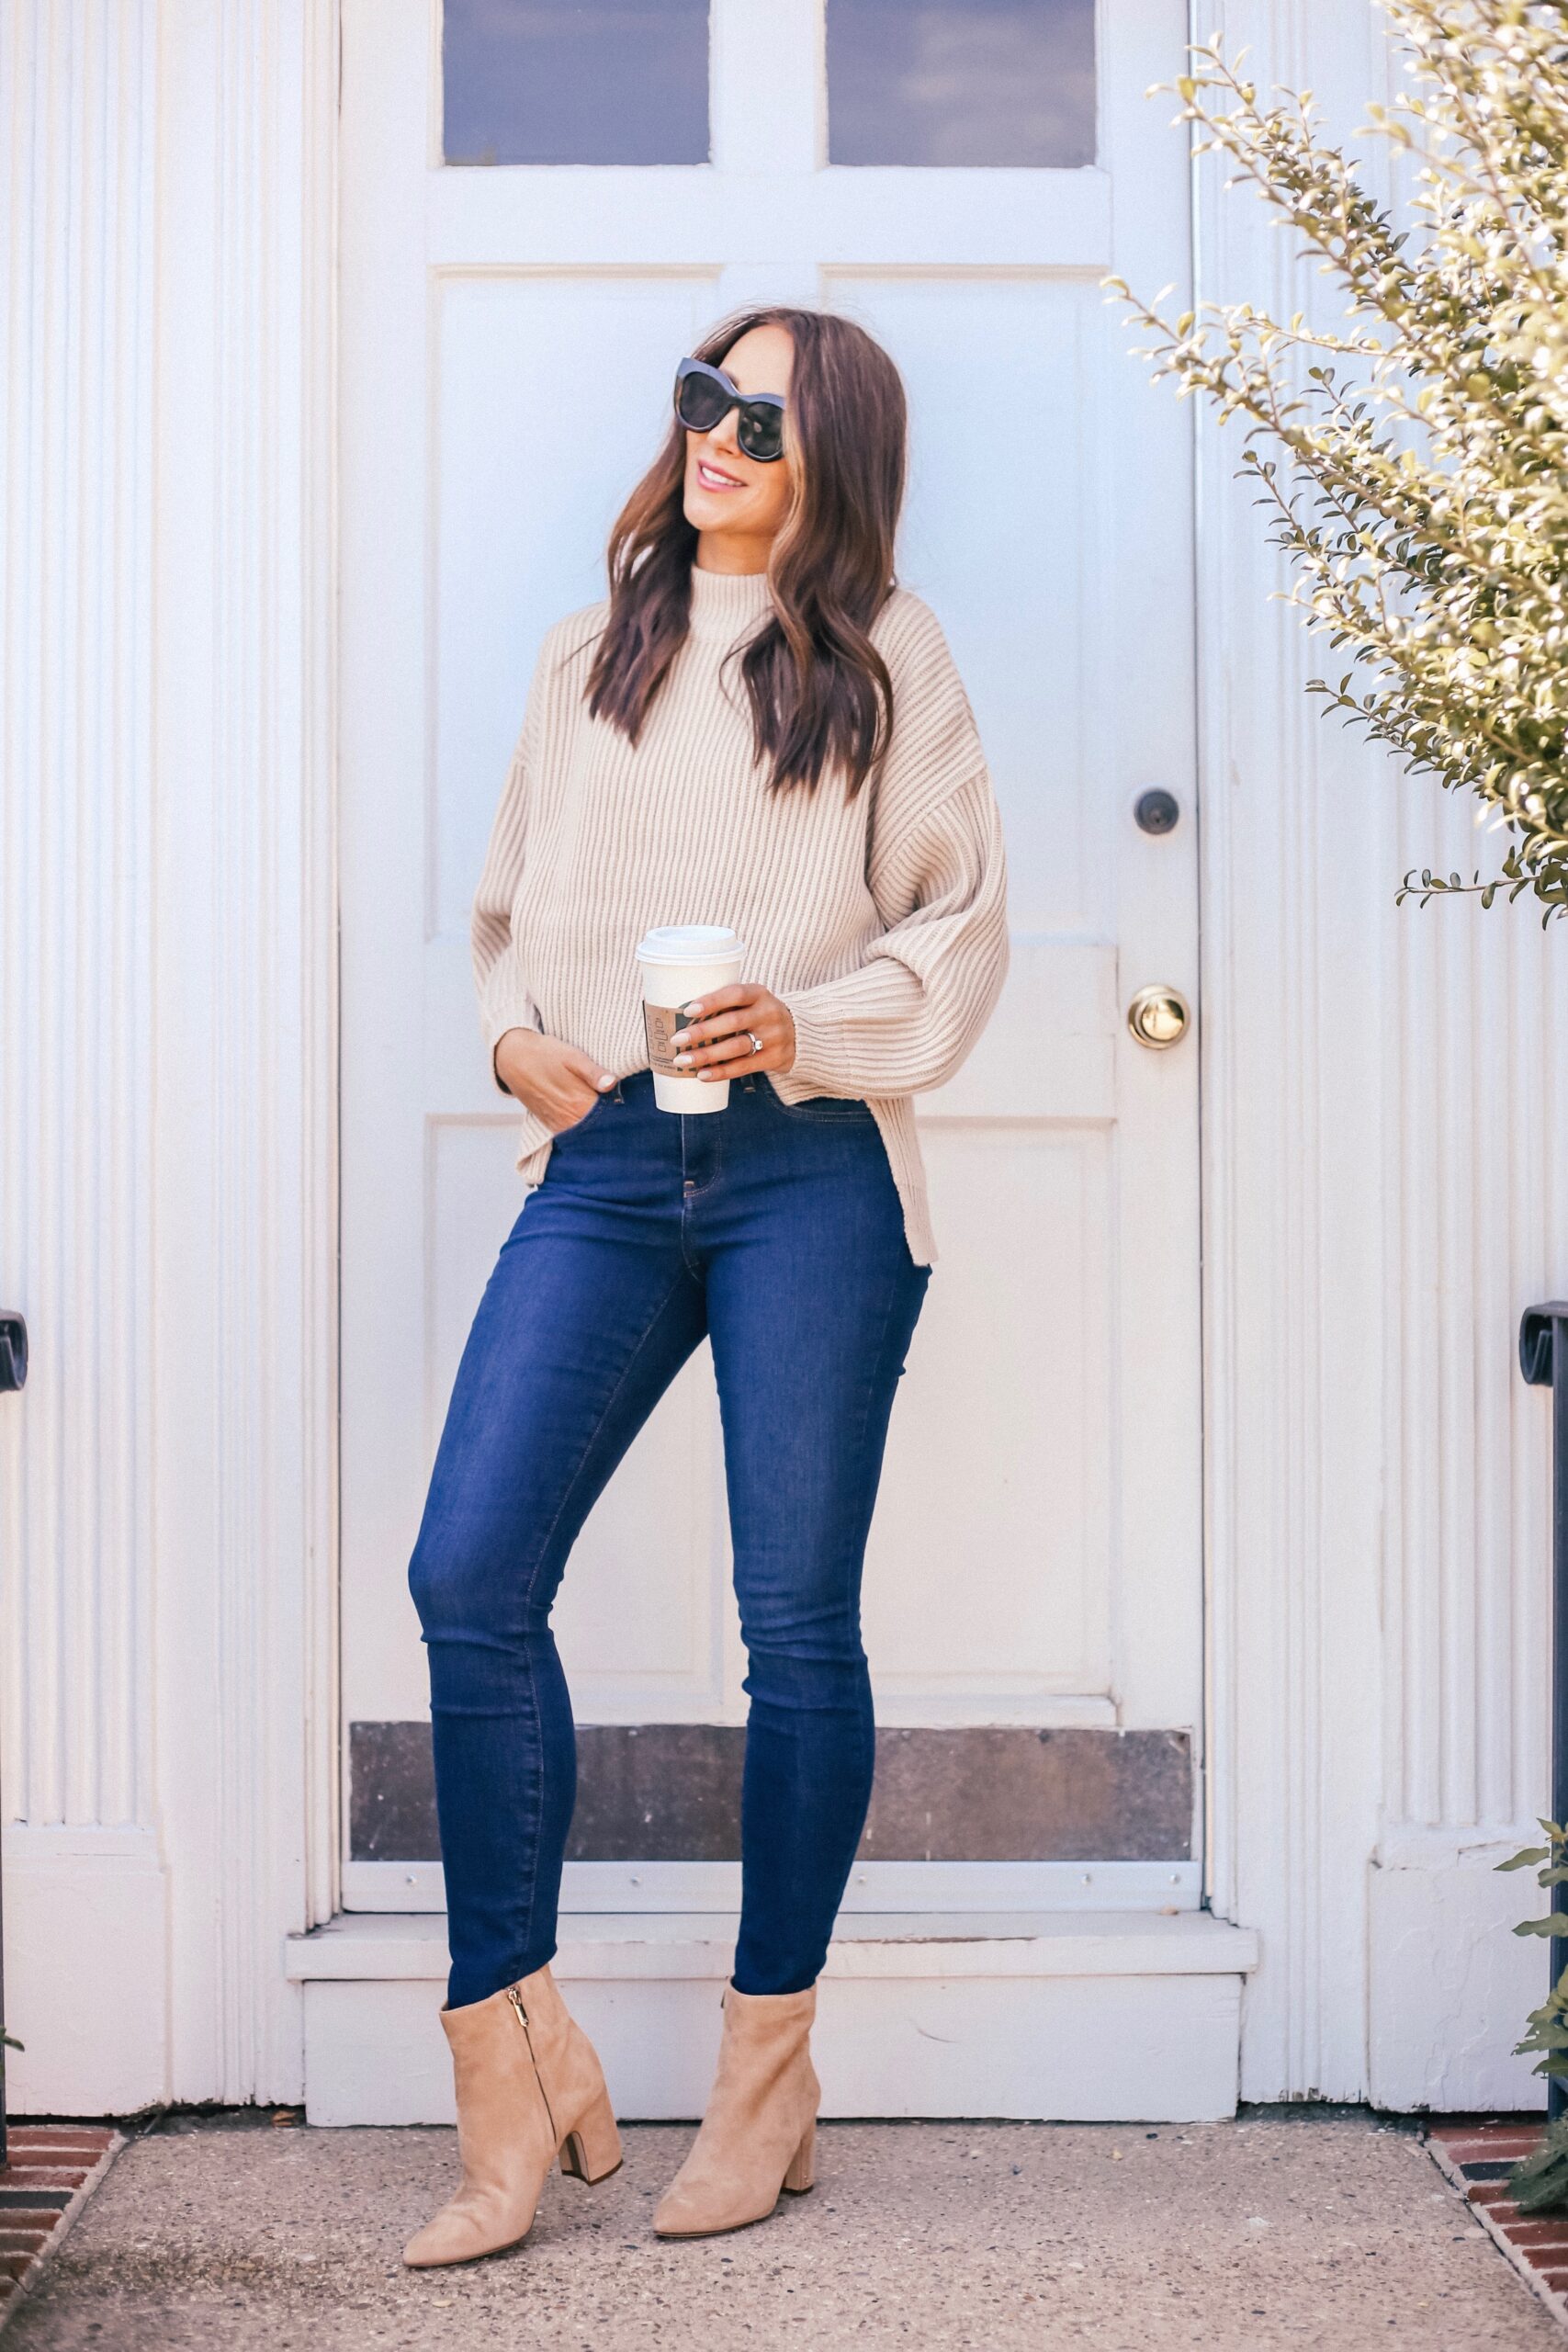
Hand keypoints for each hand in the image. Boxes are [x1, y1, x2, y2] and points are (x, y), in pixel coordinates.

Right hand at [494, 1028, 615, 1132]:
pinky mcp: (549, 1124)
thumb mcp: (573, 1057)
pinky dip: (579, 1131)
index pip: (609, 1118)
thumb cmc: (546, 1054)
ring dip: (595, 1129)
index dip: (621, 1114)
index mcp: (580, 1103)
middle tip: (619, 1114)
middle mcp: (569, 1119)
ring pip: (583, 1135)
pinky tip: (585, 1120)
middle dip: (610, 1124)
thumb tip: (612, 1084)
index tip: (629, 1110)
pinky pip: (569, 1134)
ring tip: (603, 1117)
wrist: (513, 1058)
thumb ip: (594, 1073)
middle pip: (598, 1130)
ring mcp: (558, 1124)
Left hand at [670, 983, 796, 1079]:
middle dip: (703, 1032)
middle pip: (733, 1022)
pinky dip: (721, 1072)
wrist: (799, 1034)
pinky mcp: (774, 1058)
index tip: (688, 1010)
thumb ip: (726, 1006)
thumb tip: (681, 1018)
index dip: (712, 1001)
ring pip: (736, 1047)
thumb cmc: (759, 1015)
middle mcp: (769, 1013)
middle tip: (677, 1040)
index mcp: (759, 993)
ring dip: (707, 1055)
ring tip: (683, 1060)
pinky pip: (743, 1067)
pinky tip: (702, 1074)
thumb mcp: (751, 1001)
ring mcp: (774, 1037)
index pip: (735, 994)